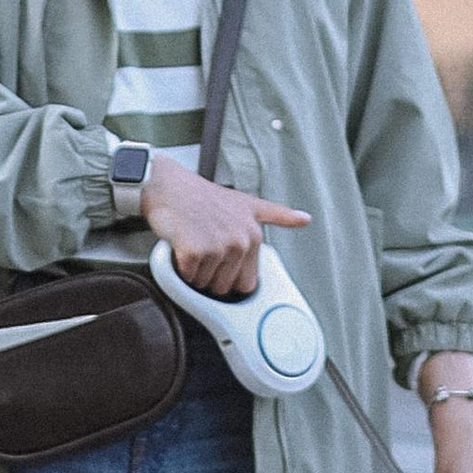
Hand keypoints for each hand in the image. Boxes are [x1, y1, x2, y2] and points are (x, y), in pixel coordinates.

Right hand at [139, 159, 309, 298]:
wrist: (167, 185)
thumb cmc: (201, 195)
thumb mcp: (246, 202)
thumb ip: (276, 214)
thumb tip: (305, 219)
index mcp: (254, 235)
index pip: (247, 283)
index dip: (230, 275)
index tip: (220, 260)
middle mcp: (239, 242)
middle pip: (224, 287)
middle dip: (210, 275)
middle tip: (202, 247)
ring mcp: (217, 247)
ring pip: (204, 284)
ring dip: (193, 271)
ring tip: (191, 242)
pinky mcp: (194, 252)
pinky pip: (186, 279)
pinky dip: (178, 268)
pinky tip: (180, 245)